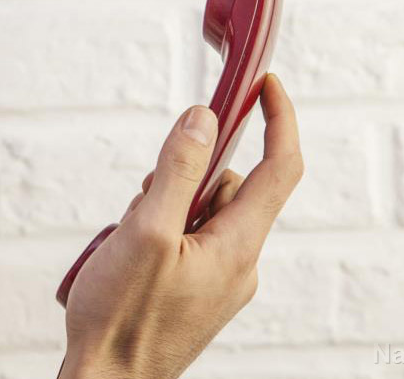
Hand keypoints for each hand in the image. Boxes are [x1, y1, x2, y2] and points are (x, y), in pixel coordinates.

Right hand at [59, 74, 302, 378]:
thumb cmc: (122, 319)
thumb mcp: (145, 232)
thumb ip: (177, 171)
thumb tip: (202, 119)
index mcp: (238, 246)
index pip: (281, 167)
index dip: (279, 119)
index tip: (264, 84)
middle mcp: (240, 264)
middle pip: (231, 187)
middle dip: (189, 173)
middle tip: (145, 194)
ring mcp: (219, 282)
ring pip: (204, 214)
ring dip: (168, 206)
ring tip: (128, 238)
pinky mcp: (198, 294)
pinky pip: (190, 241)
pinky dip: (162, 233)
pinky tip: (129, 257)